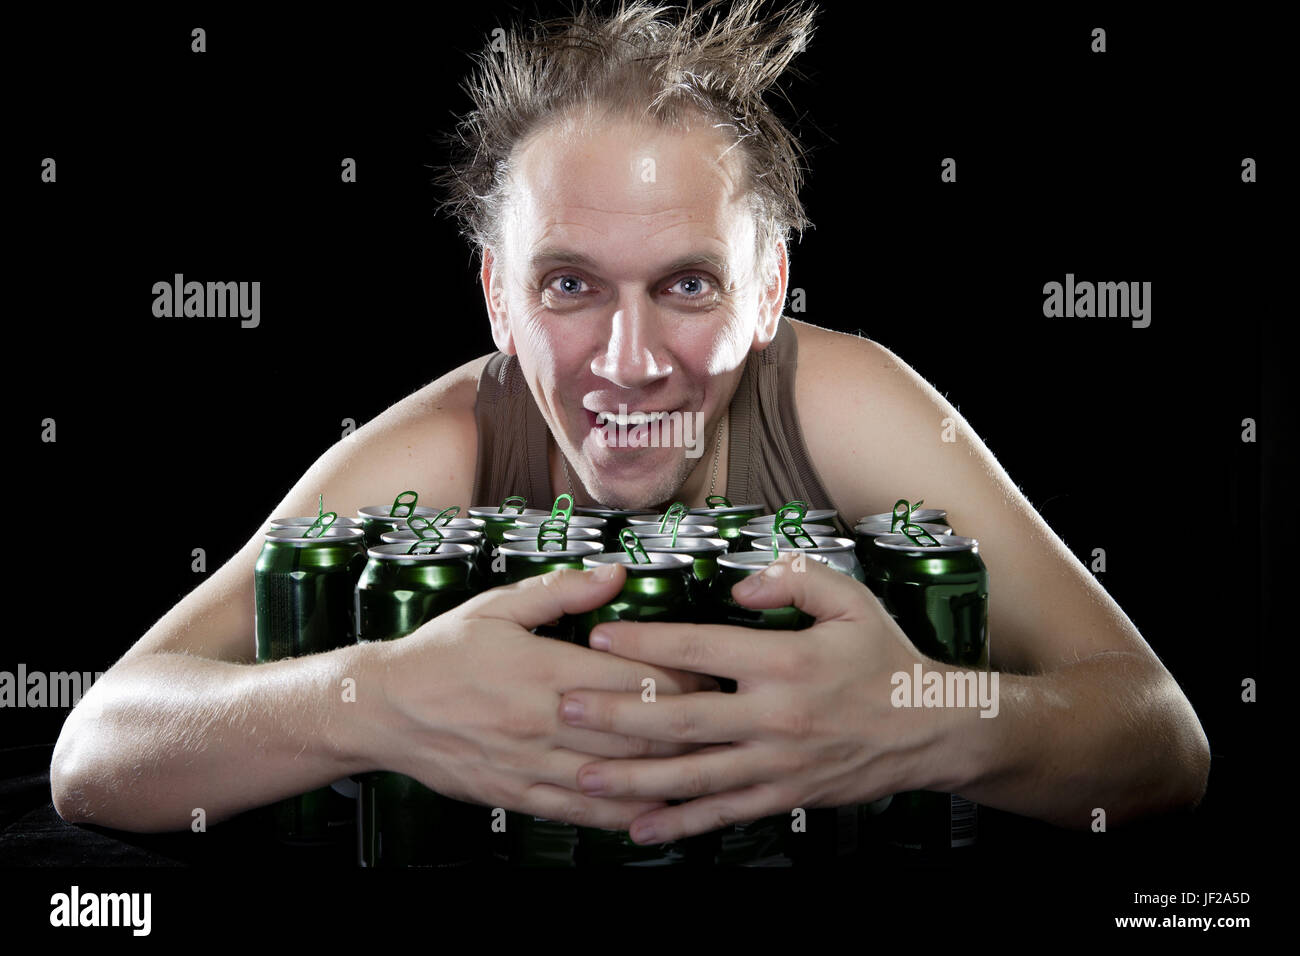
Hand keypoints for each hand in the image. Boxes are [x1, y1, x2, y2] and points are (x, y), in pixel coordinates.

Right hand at [372, 563, 718, 830]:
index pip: (631, 677)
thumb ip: (562, 592)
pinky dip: (620, 814)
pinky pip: (579, 811)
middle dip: (687, 727)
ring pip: (614, 775)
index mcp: (542, 669)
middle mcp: (541, 720)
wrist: (381, 708)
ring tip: (706, 770)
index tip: (709, 673)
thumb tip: (615, 573)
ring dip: (664, 775)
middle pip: (635, 729)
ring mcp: (529, 763)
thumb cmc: (441, 654)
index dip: (681, 678)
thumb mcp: (497, 607)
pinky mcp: (516, 794)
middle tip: (722, 720)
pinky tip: (650, 814)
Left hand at [557, 555, 937, 843]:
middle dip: (617, 716)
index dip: (645, 643)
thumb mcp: (850, 599)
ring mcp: (777, 763)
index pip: (700, 650)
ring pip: (693, 775)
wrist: (931, 728)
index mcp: (785, 662)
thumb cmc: (885, 660)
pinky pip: (725, 813)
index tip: (600, 636)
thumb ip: (793, 579)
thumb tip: (740, 586)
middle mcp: (775, 717)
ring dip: (634, 778)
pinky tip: (641, 828)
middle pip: (682, 719)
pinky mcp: (784, 795)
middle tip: (565, 710)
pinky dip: (680, 823)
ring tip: (583, 777)